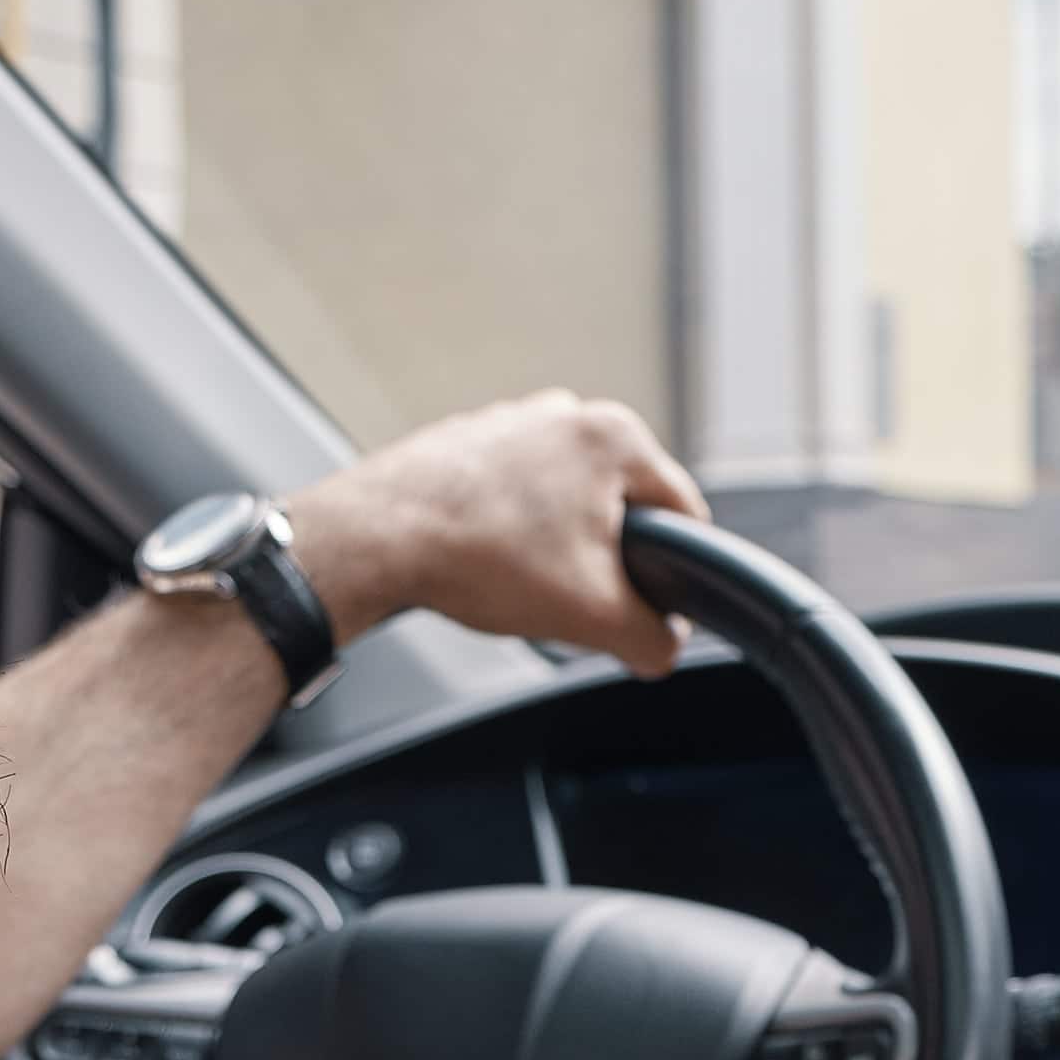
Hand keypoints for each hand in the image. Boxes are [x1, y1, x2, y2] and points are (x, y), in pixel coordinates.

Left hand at [282, 391, 709, 676]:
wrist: (375, 541)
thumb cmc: (479, 558)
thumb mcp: (594, 616)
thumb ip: (654, 638)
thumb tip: (665, 644)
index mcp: (615, 437)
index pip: (685, 514)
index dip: (678, 573)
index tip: (650, 609)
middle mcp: (567, 414)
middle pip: (621, 510)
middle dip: (605, 561)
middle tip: (570, 598)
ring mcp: (513, 421)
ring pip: (565, 505)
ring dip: (555, 548)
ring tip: (520, 582)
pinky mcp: (469, 442)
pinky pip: (515, 498)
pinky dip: (509, 534)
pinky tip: (486, 564)